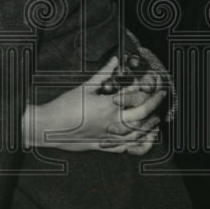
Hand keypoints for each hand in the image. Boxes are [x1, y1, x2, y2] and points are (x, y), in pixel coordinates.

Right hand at [23, 56, 163, 153]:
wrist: (48, 127)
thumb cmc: (64, 106)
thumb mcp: (84, 87)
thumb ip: (103, 74)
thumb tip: (115, 60)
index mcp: (107, 105)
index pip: (135, 95)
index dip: (147, 85)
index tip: (152, 79)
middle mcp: (112, 122)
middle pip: (142, 113)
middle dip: (155, 102)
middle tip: (161, 94)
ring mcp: (109, 136)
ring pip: (138, 132)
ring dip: (150, 123)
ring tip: (156, 116)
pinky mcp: (104, 146)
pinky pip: (127, 148)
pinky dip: (140, 144)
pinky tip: (146, 138)